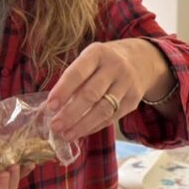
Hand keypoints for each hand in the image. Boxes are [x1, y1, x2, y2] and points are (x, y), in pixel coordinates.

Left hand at [46, 39, 173, 140]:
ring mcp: (126, 84)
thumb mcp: (87, 61)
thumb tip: (48, 108)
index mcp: (97, 53)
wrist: (140, 61)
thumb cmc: (101, 63)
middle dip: (70, 112)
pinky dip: (93, 127)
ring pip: (103, 109)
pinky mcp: (133, 101)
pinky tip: (80, 132)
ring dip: (82, 125)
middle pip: (91, 94)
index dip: (63, 90)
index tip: (50, 106)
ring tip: (66, 134)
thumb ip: (70, 81)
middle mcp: (114, 67)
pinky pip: (111, 117)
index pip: (78, 73)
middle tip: (55, 126)